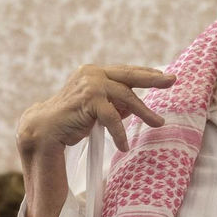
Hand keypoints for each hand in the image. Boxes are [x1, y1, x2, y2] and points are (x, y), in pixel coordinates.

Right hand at [17, 64, 173, 156]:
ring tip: (157, 123)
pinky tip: (124, 145)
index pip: (125, 71)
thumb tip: (134, 107)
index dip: (145, 73)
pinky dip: (120, 132)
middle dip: (153, 78)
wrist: (44, 128)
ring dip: (144, 112)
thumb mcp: (95, 108)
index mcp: (94, 72)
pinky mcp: (89, 99)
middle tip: (172, 80)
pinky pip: (113, 116)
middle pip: (130, 75)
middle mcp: (92, 73)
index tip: (162, 76)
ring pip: (126, 97)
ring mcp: (90, 84)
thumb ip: (112, 103)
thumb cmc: (69, 119)